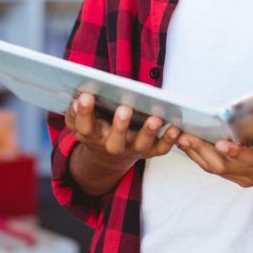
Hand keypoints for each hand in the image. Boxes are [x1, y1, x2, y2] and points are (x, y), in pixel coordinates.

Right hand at [66, 93, 181, 169]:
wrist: (108, 156)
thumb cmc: (96, 127)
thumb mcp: (81, 120)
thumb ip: (77, 110)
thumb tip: (79, 97)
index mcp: (92, 136)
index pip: (85, 126)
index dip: (84, 112)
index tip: (85, 96)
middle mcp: (112, 146)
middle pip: (115, 142)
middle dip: (119, 126)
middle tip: (124, 108)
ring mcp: (132, 149)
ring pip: (140, 145)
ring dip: (148, 133)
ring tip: (155, 118)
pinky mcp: (150, 151)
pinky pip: (161, 148)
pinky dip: (169, 139)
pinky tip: (175, 127)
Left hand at [175, 98, 252, 187]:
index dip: (237, 152)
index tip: (221, 143)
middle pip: (225, 166)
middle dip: (204, 152)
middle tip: (186, 136)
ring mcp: (246, 176)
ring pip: (215, 169)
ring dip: (196, 154)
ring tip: (179, 137)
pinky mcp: (238, 175)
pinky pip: (214, 168)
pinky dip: (199, 157)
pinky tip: (186, 142)